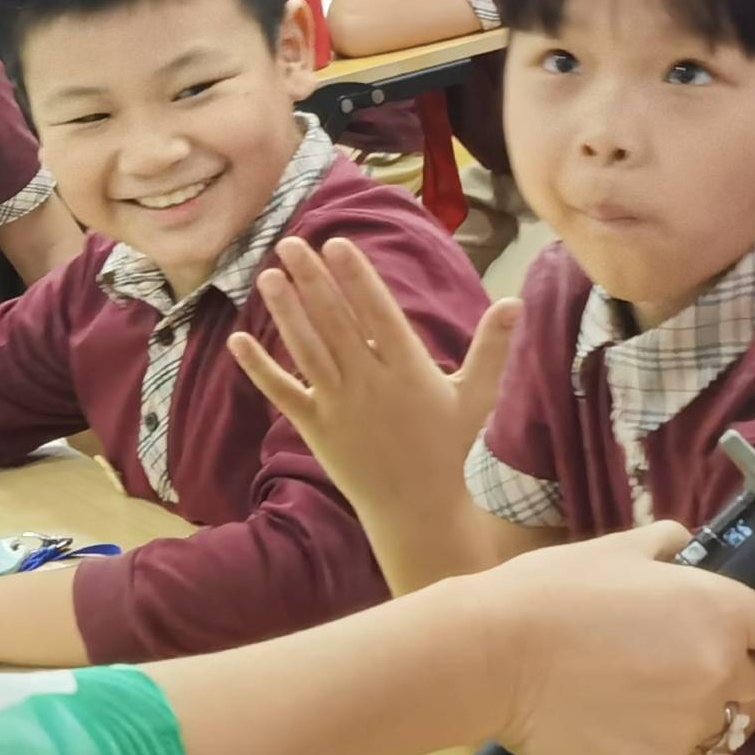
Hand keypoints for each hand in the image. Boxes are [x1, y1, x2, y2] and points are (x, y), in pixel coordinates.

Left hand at [233, 239, 518, 524]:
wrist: (418, 510)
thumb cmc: (452, 448)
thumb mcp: (477, 396)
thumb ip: (492, 346)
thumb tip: (516, 301)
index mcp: (408, 369)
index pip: (377, 312)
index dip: (355, 277)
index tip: (336, 244)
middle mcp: (369, 382)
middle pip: (335, 322)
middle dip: (311, 280)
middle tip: (289, 243)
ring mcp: (339, 406)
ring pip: (306, 350)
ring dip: (285, 312)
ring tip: (268, 276)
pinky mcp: (316, 429)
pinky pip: (283, 393)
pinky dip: (259, 368)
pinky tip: (238, 340)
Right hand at [464, 527, 754, 754]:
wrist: (491, 658)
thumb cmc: (554, 593)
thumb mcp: (624, 548)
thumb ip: (674, 547)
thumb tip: (688, 553)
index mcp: (724, 613)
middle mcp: (720, 673)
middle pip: (754, 680)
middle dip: (725, 667)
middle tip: (665, 653)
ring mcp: (689, 727)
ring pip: (712, 722)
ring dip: (687, 708)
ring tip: (627, 687)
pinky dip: (649, 742)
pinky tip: (606, 718)